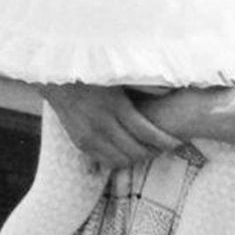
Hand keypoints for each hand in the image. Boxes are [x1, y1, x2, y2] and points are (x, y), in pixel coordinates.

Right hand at [42, 84, 180, 169]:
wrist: (55, 78)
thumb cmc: (94, 73)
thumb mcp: (119, 75)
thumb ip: (143, 84)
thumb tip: (170, 90)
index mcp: (114, 106)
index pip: (146, 132)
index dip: (165, 141)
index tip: (179, 142)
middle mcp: (100, 124)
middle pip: (135, 150)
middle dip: (155, 152)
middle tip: (166, 148)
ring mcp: (88, 136)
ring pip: (120, 160)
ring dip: (138, 159)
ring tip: (150, 151)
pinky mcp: (79, 142)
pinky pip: (104, 161)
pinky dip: (120, 161)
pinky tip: (129, 153)